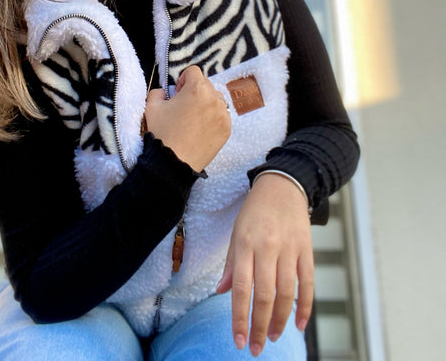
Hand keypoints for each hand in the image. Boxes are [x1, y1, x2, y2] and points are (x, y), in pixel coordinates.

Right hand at [144, 65, 230, 171]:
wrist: (174, 163)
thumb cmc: (162, 133)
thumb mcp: (151, 107)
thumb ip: (158, 92)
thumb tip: (165, 92)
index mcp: (196, 89)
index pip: (194, 71)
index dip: (183, 79)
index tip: (177, 93)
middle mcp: (214, 98)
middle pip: (206, 84)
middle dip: (194, 91)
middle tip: (183, 107)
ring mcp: (223, 114)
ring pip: (215, 99)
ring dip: (205, 103)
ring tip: (193, 119)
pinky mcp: (227, 128)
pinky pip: (221, 115)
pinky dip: (212, 118)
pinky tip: (200, 129)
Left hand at [216, 173, 313, 356]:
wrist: (283, 186)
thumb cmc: (255, 211)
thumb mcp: (236, 232)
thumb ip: (231, 263)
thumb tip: (222, 292)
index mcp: (245, 244)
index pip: (242, 288)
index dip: (239, 317)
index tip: (237, 340)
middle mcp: (267, 248)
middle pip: (265, 295)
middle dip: (258, 326)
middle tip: (255, 347)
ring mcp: (289, 249)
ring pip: (287, 293)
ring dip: (280, 320)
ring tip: (272, 337)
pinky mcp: (307, 249)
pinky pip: (308, 283)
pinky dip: (305, 307)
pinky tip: (300, 324)